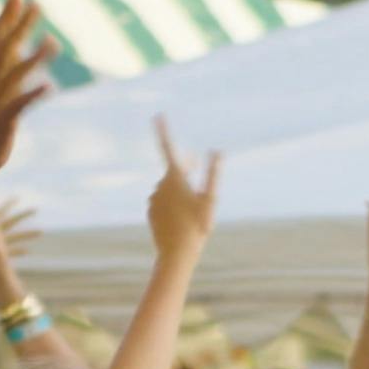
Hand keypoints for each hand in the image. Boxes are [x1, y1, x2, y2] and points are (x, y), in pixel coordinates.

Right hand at [0, 0, 57, 182]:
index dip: (6, 16)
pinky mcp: (2, 121)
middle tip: (37, 5)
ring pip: (15, 74)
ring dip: (35, 57)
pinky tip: (49, 85)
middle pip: (5, 48)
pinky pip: (19, 105)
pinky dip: (32, 94)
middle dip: (21, 26)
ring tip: (54, 41)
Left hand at [146, 117, 218, 256]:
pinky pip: (163, 202)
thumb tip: (217, 152)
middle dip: (185, 167)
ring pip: (169, 188)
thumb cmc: (197, 226)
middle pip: (174, 171)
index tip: (157, 115)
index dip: (163, 130)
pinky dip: (172, 203)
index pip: (167, 147)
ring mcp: (154, 199)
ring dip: (179, 188)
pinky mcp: (151, 212)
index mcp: (174, 178)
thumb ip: (213, 173)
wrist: (177, 253)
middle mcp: (160, 185)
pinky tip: (181, 216)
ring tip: (191, 200)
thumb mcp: (210, 199)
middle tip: (195, 162)